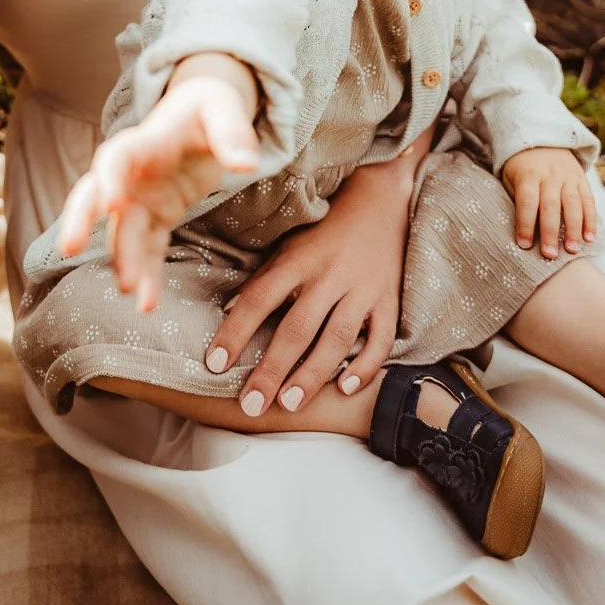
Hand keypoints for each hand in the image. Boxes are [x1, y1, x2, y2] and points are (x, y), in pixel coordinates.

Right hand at [57, 54, 258, 310]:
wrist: (201, 115)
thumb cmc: (209, 107)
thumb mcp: (224, 109)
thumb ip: (233, 134)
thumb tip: (246, 165)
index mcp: (146, 140)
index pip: (118, 155)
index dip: (109, 176)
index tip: (111, 202)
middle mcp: (134, 172)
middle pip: (94, 194)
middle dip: (80, 220)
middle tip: (69, 248)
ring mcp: (141, 197)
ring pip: (120, 230)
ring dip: (122, 258)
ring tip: (130, 290)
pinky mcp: (155, 216)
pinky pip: (145, 248)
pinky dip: (145, 273)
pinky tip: (148, 303)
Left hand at [207, 129, 433, 415]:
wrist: (382, 199)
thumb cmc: (325, 229)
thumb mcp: (289, 245)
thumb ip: (264, 279)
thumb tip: (229, 311)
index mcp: (299, 259)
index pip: (260, 298)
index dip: (236, 331)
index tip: (215, 363)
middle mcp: (330, 274)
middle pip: (298, 327)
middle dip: (272, 369)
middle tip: (251, 405)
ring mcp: (363, 289)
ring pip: (338, 337)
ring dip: (313, 373)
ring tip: (289, 404)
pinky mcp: (389, 300)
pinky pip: (381, 338)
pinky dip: (365, 365)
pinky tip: (346, 387)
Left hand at [501, 147, 597, 258]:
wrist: (543, 140)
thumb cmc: (521, 168)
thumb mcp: (511, 178)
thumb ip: (516, 200)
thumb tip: (519, 231)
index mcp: (528, 174)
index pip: (527, 201)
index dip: (525, 223)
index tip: (524, 245)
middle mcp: (550, 175)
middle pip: (551, 205)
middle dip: (550, 232)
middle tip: (550, 255)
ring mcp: (568, 176)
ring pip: (573, 204)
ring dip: (574, 229)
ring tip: (572, 251)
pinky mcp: (582, 179)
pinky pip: (588, 201)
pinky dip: (590, 220)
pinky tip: (589, 238)